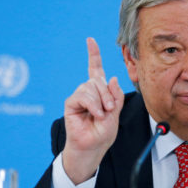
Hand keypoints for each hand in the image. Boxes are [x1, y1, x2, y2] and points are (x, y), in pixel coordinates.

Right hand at [62, 38, 123, 183]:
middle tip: (110, 109)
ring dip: (100, 100)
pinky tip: (95, 114)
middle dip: (107, 94)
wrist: (93, 146)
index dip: (93, 54)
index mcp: (99, 91)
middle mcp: (88, 91)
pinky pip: (83, 96)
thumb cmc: (104, 131)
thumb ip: (116, 95)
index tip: (90, 40)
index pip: (95, 68)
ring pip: (91, 87)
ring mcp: (79, 96)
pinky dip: (92, 104)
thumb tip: (112, 77)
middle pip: (98, 79)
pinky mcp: (71, 103)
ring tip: (102, 114)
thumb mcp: (116, 112)